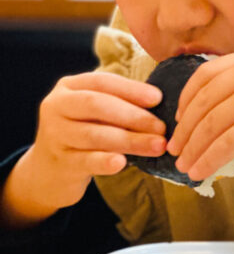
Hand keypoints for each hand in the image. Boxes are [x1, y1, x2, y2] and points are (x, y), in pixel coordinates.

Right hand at [1, 71, 165, 226]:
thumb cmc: (83, 135)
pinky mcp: (60, 162)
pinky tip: (122, 163)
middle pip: (97, 106)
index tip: (158, 98)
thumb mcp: (94, 114)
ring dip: (130, 140)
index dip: (131, 89)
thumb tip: (160, 104)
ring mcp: (55, 134)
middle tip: (162, 128)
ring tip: (157, 146)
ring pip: (94, 135)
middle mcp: (56, 106)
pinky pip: (85, 161)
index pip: (102, 82)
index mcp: (69, 88)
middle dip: (133, 116)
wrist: (50, 171)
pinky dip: (104, 161)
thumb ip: (117, 105)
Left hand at [167, 46, 233, 179]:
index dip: (186, 102)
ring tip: (184, 165)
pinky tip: (200, 171)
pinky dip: (208, 159)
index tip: (179, 121)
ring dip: (193, 148)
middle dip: (184, 129)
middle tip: (175, 148)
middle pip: (202, 101)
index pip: (205, 76)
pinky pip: (226, 143)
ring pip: (210, 124)